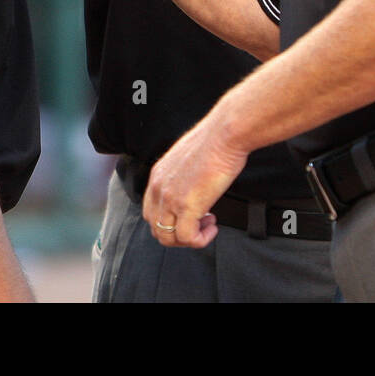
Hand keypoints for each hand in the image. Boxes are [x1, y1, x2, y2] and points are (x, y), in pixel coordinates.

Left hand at [142, 110, 248, 249]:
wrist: (224, 135)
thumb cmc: (214, 141)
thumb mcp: (186, 158)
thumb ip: (182, 175)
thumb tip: (192, 188)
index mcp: (157, 175)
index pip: (150, 212)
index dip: (170, 221)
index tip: (189, 216)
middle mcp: (158, 188)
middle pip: (156, 228)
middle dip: (178, 234)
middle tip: (199, 224)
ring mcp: (171, 199)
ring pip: (168, 238)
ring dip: (189, 238)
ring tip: (208, 225)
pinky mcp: (187, 206)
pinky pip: (187, 238)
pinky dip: (200, 240)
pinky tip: (212, 228)